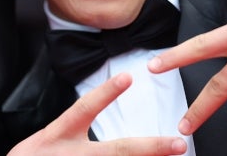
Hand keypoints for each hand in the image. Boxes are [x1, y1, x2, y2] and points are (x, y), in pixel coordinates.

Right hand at [8, 73, 187, 154]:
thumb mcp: (47, 139)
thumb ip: (72, 129)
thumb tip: (99, 122)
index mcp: (59, 136)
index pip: (84, 109)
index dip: (106, 93)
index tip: (128, 77)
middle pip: (118, 151)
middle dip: (151, 148)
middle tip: (179, 144)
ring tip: (174, 155)